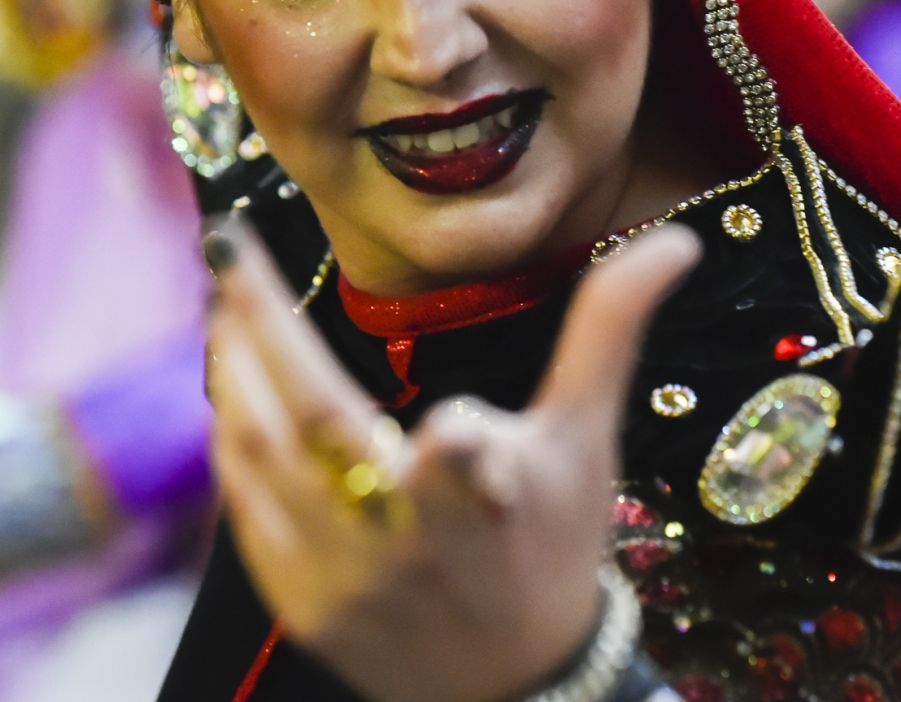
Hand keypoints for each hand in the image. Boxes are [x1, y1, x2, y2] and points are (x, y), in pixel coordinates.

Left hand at [204, 221, 699, 701]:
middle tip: (227, 244)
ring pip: (263, 458)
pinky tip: (232, 383)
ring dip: (233, 370)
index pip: (467, 465)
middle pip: (319, 426)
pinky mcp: (300, 606)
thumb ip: (610, 328)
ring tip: (223, 298)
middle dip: (263, 325)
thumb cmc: (554, 539)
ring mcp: (343, 579)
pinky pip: (245, 508)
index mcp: (490, 505)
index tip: (445, 407)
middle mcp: (408, 546)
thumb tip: (677, 242)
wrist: (513, 684)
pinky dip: (233, 438)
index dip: (460, 442)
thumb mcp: (587, 436)